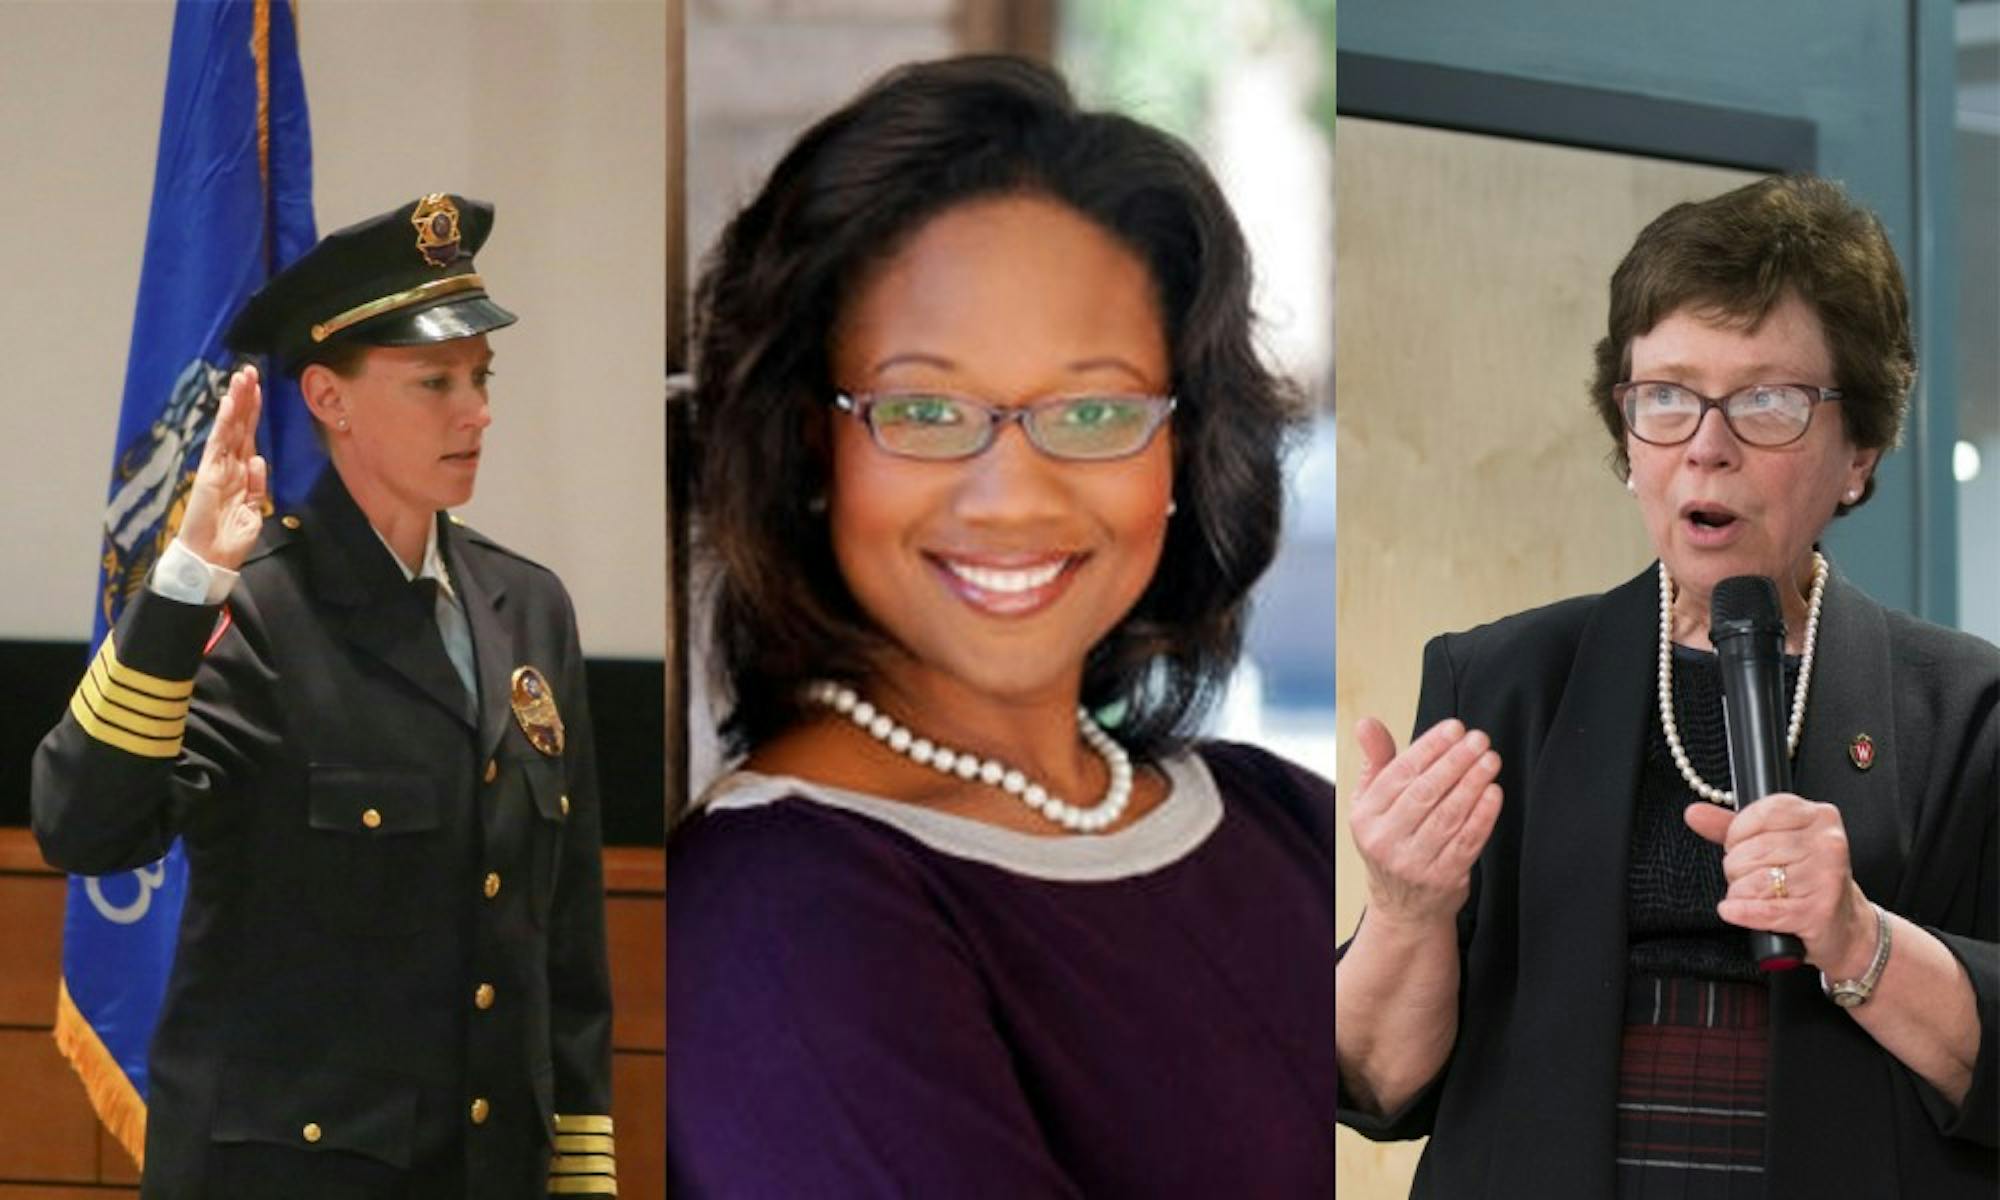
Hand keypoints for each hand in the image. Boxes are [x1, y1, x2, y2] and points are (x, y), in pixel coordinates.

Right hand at [178, 366, 267, 571]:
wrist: (211, 559)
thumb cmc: (230, 539)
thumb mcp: (253, 511)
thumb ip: (256, 486)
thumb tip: (258, 459)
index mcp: (241, 474)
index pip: (248, 436)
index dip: (253, 413)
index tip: (259, 389)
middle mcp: (229, 465)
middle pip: (239, 425)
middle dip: (245, 398)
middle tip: (250, 371)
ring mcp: (217, 467)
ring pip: (229, 428)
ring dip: (236, 402)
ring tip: (241, 377)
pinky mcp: (208, 473)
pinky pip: (219, 443)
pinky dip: (224, 423)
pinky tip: (228, 404)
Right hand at [1348, 716, 1503, 932]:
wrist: (1403, 906)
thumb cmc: (1391, 839)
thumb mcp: (1372, 803)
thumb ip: (1376, 761)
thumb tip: (1366, 723)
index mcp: (1365, 816)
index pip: (1399, 774)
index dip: (1429, 747)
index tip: (1454, 728)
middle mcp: (1384, 841)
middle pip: (1425, 793)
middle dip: (1455, 761)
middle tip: (1479, 739)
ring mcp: (1413, 863)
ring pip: (1448, 816)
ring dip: (1473, 784)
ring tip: (1490, 759)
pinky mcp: (1442, 878)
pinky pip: (1466, 841)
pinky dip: (1483, 815)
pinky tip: (1494, 792)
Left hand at [1683, 796, 1875, 977]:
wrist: (1845, 927)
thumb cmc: (1808, 881)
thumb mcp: (1776, 844)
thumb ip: (1732, 826)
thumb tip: (1695, 813)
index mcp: (1819, 816)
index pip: (1759, 814)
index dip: (1737, 835)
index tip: (1742, 847)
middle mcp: (1827, 844)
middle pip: (1752, 850)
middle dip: (1737, 868)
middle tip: (1750, 878)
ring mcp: (1825, 877)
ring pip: (1754, 880)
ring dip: (1741, 893)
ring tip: (1755, 896)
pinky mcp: (1818, 911)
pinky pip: (1763, 910)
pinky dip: (1741, 912)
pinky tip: (1734, 911)